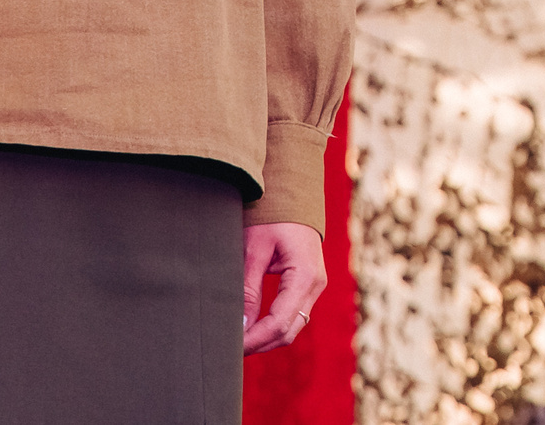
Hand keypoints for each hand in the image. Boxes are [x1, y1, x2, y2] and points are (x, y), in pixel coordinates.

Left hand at [241, 221, 325, 354]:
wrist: (293, 196)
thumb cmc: (272, 217)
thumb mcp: (255, 250)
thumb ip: (248, 289)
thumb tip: (241, 327)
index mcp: (305, 276)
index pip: (279, 322)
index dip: (254, 340)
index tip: (229, 346)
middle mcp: (316, 285)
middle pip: (288, 331)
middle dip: (259, 344)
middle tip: (228, 348)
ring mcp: (315, 286)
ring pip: (292, 327)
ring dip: (266, 338)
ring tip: (237, 340)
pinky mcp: (309, 285)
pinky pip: (293, 316)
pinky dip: (273, 326)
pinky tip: (252, 328)